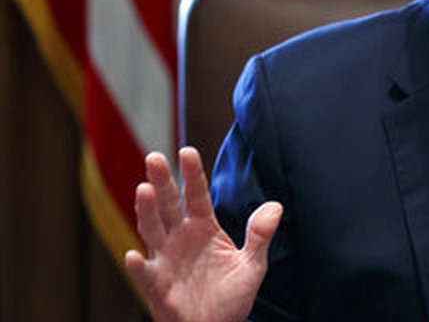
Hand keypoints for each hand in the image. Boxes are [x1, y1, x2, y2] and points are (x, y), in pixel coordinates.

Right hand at [124, 147, 281, 321]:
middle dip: (162, 181)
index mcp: (203, 228)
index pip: (196, 195)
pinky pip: (145, 273)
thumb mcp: (252, 265)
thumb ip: (260, 236)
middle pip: (168, 204)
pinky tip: (132, 255)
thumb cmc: (231, 296)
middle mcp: (180, 238)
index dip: (192, 174)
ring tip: (143, 189)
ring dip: (146, 211)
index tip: (187, 151)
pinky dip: (137, 265)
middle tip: (155, 157)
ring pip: (152, 230)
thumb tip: (275, 207)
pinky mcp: (156, 285)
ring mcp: (165, 259)